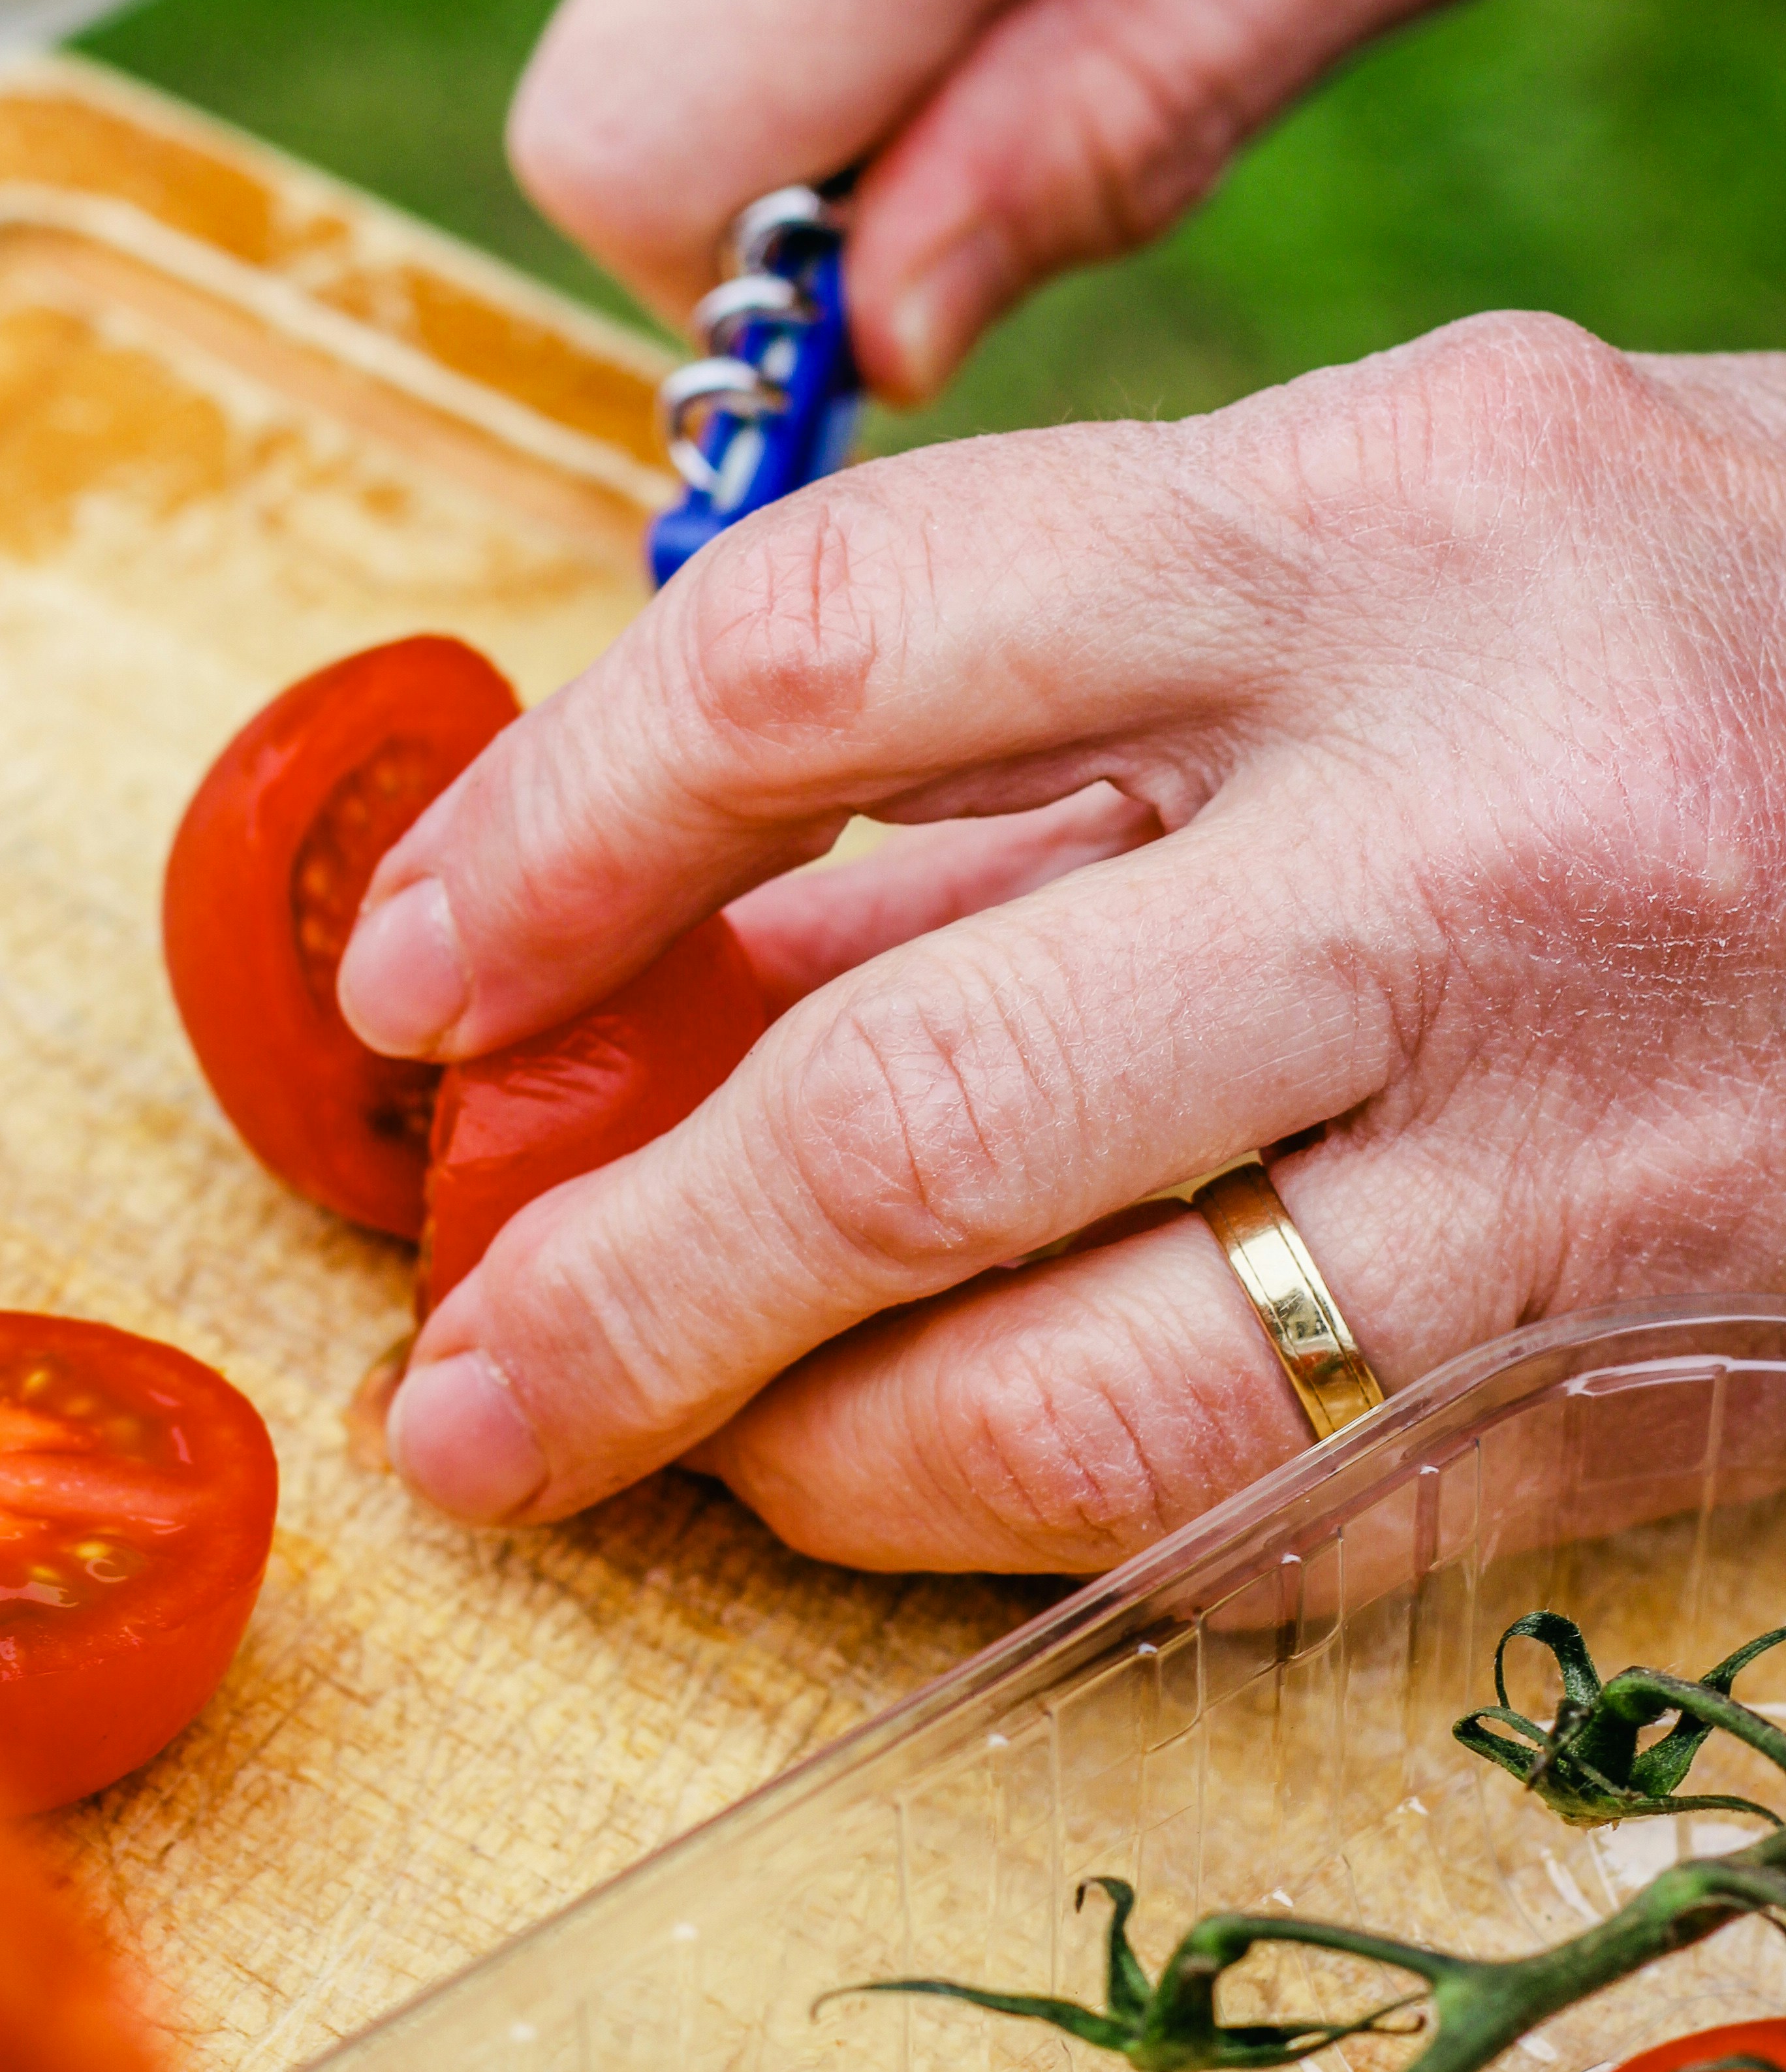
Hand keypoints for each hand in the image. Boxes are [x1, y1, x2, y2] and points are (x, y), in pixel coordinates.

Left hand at [336, 316, 1785, 1571]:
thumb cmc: (1703, 631)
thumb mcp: (1381, 547)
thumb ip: (1029, 738)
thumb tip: (655, 968)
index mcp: (1372, 537)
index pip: (828, 664)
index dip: (552, 841)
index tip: (414, 983)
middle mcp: (1472, 840)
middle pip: (906, 1111)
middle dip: (614, 1289)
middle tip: (460, 1386)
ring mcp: (1579, 1147)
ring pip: (1070, 1394)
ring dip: (794, 1457)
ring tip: (664, 1454)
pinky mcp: (1641, 1379)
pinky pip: (1265, 1527)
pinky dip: (1033, 1535)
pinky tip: (921, 1494)